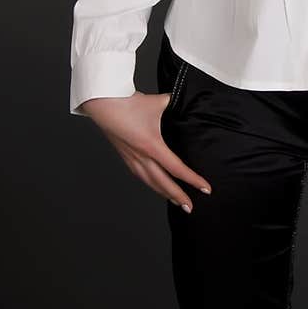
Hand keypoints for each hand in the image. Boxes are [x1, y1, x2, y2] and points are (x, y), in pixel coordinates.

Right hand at [79, 91, 212, 212]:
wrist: (103, 104)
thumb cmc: (127, 104)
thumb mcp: (158, 102)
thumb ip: (174, 103)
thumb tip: (184, 101)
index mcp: (152, 146)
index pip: (176, 168)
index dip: (192, 180)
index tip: (205, 188)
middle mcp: (142, 157)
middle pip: (163, 183)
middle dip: (178, 196)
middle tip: (190, 207)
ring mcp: (132, 158)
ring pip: (150, 182)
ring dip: (164, 193)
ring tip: (175, 201)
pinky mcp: (125, 156)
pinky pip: (141, 176)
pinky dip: (151, 184)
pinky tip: (154, 185)